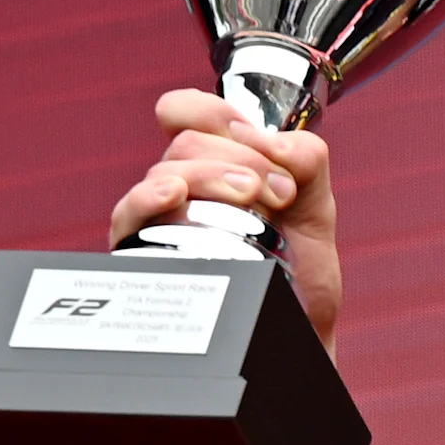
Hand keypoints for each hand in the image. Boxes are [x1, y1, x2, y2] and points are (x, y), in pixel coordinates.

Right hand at [106, 90, 345, 349]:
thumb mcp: (315, 208)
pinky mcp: (145, 254)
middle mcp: (181, 185)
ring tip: (257, 204)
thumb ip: (307, 162)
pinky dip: (149, 198)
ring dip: (214, 178)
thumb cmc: (299, 272)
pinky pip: (130, 216)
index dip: (213, 113)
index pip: (185, 111)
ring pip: (166, 173)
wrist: (298, 332)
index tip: (258, 143)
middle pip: (187, 143)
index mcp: (215, 162)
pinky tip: (172, 196)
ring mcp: (160, 219)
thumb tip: (276, 142)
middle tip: (281, 195)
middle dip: (242, 159)